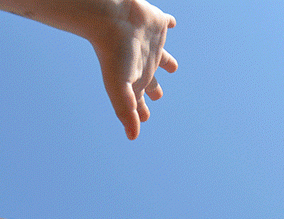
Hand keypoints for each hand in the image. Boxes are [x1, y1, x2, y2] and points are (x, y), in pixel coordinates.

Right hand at [90, 0, 177, 139]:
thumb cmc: (114, 53)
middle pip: (151, 79)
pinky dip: (168, 23)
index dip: (142, 110)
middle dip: (154, 89)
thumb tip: (133, 137)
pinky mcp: (156, 24)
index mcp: (136, 79)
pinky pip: (165, 23)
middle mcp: (143, 62)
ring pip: (162, 55)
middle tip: (158, 96)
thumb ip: (127, 111)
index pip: (140, 99)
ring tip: (173, 68)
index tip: (145, 119)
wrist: (110, 17)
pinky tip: (171, 23)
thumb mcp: (121, 87)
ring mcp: (151, 43)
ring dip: (167, 61)